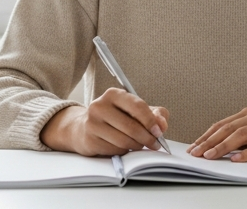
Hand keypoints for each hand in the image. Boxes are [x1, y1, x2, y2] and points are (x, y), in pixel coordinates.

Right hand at [39, 88, 169, 156]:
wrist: (84, 128)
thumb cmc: (115, 118)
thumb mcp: (135, 111)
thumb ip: (154, 114)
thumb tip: (162, 124)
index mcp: (113, 94)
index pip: (137, 106)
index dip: (151, 121)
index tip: (159, 132)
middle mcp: (100, 106)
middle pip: (131, 126)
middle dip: (147, 138)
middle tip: (154, 144)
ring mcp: (92, 123)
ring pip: (123, 140)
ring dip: (136, 146)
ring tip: (140, 145)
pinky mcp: (89, 140)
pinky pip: (114, 150)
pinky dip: (124, 151)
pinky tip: (123, 147)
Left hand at [189, 108, 246, 161]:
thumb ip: (244, 139)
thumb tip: (220, 150)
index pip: (223, 124)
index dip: (207, 135)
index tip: (194, 147)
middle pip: (229, 128)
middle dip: (210, 141)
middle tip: (197, 153)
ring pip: (242, 135)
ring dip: (224, 146)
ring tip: (211, 156)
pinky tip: (237, 159)